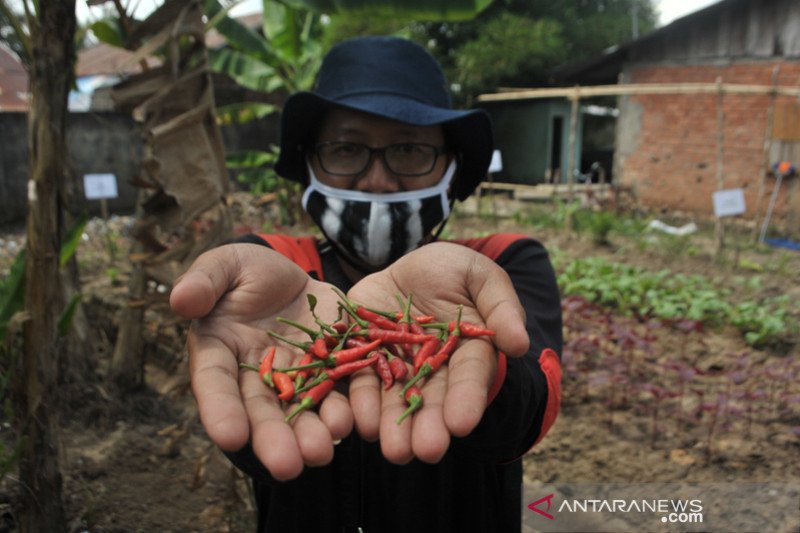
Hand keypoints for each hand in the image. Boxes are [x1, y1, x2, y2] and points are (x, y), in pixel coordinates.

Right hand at [169, 243, 351, 480]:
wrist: (292, 275)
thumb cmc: (247, 271)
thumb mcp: (226, 264)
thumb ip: (205, 279)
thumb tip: (180, 299)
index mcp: (218, 351)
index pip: (215, 383)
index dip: (221, 410)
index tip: (230, 437)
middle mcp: (254, 374)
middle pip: (261, 410)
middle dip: (273, 438)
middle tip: (287, 466)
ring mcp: (294, 376)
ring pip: (300, 409)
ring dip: (310, 433)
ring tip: (322, 452)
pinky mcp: (330, 368)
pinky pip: (337, 390)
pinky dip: (344, 407)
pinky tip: (353, 421)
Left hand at [345, 242, 529, 463]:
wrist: (407, 268)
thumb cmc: (454, 271)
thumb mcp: (480, 276)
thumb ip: (500, 306)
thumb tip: (518, 344)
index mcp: (468, 352)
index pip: (470, 377)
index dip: (467, 400)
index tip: (462, 424)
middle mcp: (432, 368)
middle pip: (431, 398)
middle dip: (428, 426)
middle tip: (426, 451)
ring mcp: (395, 365)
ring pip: (394, 399)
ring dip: (392, 424)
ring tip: (394, 450)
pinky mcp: (362, 356)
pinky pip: (357, 380)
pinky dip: (357, 400)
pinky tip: (357, 420)